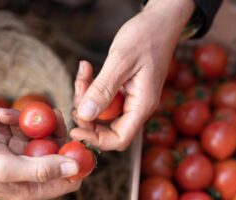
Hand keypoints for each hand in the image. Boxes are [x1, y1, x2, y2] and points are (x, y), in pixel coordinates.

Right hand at [0, 108, 80, 199]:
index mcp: (33, 189)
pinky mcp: (7, 140)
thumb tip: (76, 168)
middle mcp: (30, 173)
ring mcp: (19, 155)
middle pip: (59, 151)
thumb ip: (43, 169)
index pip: (70, 180)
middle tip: (52, 112)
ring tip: (2, 116)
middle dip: (53, 131)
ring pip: (40, 134)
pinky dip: (9, 117)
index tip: (76, 139)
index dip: (78, 160)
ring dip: (25, 120)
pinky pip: (20, 125)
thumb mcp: (7, 168)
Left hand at [70, 0, 194, 150]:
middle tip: (78, 92)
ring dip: (87, 97)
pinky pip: (105, 98)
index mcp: (142, 106)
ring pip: (103, 112)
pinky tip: (88, 69)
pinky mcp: (126, 91)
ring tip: (84, 73)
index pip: (120, 139)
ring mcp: (133, 100)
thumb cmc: (147, 37)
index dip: (96, 140)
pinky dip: (93, 87)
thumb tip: (86, 116)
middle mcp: (139, 107)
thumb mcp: (121, 61)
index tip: (75, 129)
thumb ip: (103, 89)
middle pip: (108, 129)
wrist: (161, 22)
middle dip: (88, 115)